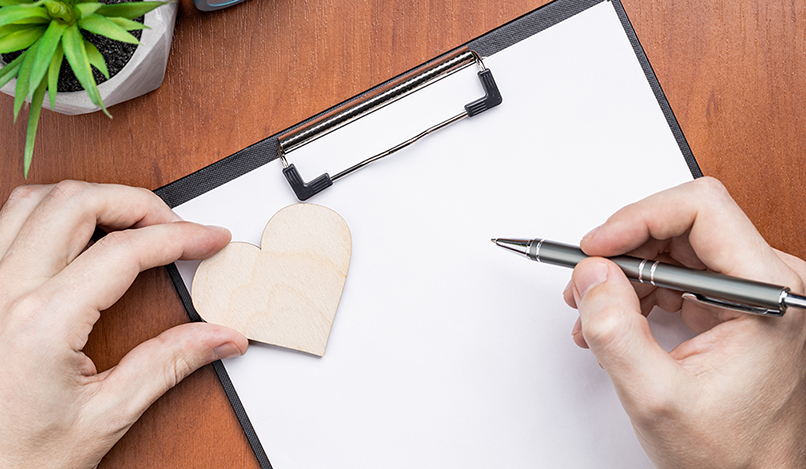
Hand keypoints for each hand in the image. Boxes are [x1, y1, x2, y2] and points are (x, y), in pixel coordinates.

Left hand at [0, 181, 247, 468]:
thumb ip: (169, 365)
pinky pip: (6, 221)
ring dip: (91, 198)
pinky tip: (75, 231)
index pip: (125, 250)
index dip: (179, 236)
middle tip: (174, 225)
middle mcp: (3, 292)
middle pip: (78, 202)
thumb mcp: (104, 417)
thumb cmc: (16, 458)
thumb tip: (220, 337)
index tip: (209, 239)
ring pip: (35, 199)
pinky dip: (48, 211)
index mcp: (41, 322)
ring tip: (130, 220)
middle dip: (138, 202)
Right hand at [563, 177, 805, 467]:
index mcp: (765, 294)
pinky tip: (616, 319)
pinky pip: (674, 272)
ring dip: (624, 271)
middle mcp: (766, 282)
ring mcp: (749, 292)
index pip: (701, 210)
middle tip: (586, 281)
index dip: (639, 218)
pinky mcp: (729, 304)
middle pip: (681, 223)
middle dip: (623, 248)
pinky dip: (636, 289)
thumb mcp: (656, 397)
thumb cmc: (730, 452)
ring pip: (672, 246)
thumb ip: (616, 331)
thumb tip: (591, 274)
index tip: (597, 247)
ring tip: (594, 310)